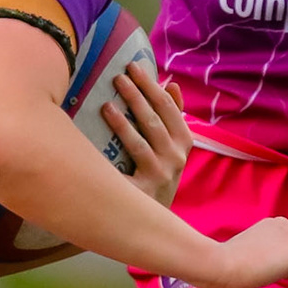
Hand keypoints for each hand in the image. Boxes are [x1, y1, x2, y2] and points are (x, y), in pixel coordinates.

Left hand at [106, 63, 190, 206]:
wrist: (154, 221)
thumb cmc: (158, 175)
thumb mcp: (172, 147)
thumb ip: (174, 116)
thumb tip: (172, 84)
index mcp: (184, 142)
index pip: (169, 107)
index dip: (152, 85)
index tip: (134, 65)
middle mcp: (177, 157)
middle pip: (154, 119)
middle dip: (136, 95)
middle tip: (117, 76)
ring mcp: (162, 174)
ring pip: (142, 139)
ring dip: (124, 118)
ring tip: (106, 102)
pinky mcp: (145, 189)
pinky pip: (129, 160)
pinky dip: (118, 138)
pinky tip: (103, 123)